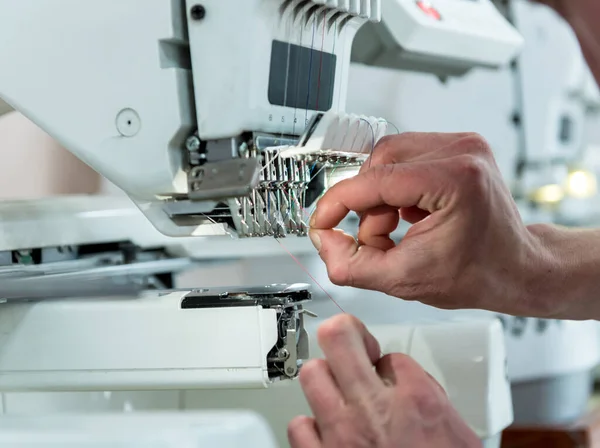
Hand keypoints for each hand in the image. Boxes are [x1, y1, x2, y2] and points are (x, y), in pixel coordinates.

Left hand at [287, 314, 479, 447]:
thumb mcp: (457, 434)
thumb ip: (427, 398)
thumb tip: (403, 379)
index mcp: (417, 402)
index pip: (391, 353)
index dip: (388, 362)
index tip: (387, 371)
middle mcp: (375, 410)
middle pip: (338, 338)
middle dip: (345, 334)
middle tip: (351, 344)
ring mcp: (343, 434)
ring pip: (312, 374)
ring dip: (326, 380)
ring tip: (339, 393)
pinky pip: (299, 425)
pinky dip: (310, 425)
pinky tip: (326, 431)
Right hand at [309, 133, 561, 316]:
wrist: (515, 267)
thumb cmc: (478, 274)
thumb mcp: (404, 281)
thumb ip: (352, 265)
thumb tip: (324, 240)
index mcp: (456, 180)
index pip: (375, 179)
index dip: (337, 203)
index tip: (321, 222)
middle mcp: (461, 151)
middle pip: (378, 162)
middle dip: (364, 204)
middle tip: (373, 239)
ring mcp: (461, 145)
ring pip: (387, 159)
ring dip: (378, 198)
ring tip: (392, 231)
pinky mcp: (456, 148)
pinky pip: (404, 160)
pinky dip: (394, 190)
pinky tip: (407, 217)